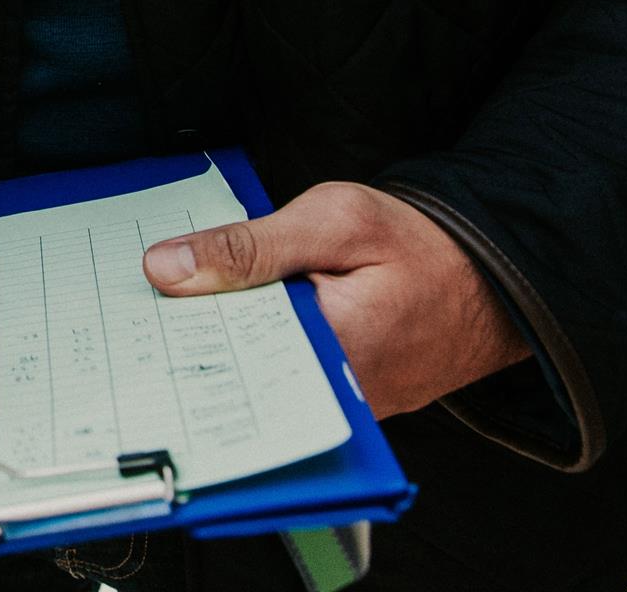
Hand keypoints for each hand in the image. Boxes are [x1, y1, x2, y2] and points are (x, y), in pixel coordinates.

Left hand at [143, 181, 527, 415]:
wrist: (494, 276)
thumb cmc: (420, 243)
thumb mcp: (332, 219)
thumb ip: (248, 247)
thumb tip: (166, 268)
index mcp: (332, 351)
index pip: (227, 355)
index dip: (175, 331)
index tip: (133, 315)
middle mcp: (338, 396)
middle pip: (237, 376)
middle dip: (191, 344)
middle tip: (140, 317)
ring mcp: (346, 407)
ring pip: (259, 384)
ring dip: (222, 349)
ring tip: (178, 315)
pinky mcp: (350, 401)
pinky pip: (288, 384)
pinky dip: (258, 354)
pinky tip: (230, 322)